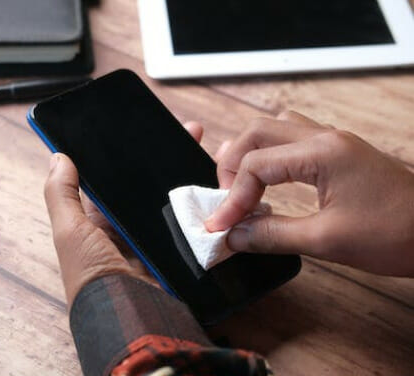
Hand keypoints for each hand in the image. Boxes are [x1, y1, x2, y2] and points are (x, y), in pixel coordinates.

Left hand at [44, 123, 203, 304]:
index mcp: (100, 225)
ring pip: (174, 202)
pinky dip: (205, 204)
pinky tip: (219, 179)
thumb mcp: (69, 231)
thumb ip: (61, 194)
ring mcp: (157, 240)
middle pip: (147, 189)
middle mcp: (129, 231)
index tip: (142, 130)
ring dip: (189, 178)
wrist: (130, 315)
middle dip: (164, 162)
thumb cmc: (93, 275)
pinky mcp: (181, 251)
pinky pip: (194, 222)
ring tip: (206, 146)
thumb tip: (57, 156)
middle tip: (189, 131)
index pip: (114, 182)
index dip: (125, 158)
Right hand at [205, 111, 413, 276]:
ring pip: (276, 130)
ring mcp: (335, 142)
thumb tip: (236, 236)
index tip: (223, 225)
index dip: (232, 196)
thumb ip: (273, 235)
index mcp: (323, 152)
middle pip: (258, 133)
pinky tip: (270, 181)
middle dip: (233, 165)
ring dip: (251, 155)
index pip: (256, 164)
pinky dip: (272, 157)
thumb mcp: (327, 241)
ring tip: (241, 187)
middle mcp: (326, 138)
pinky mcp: (341, 153)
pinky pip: (294, 141)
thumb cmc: (398, 232)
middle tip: (226, 200)